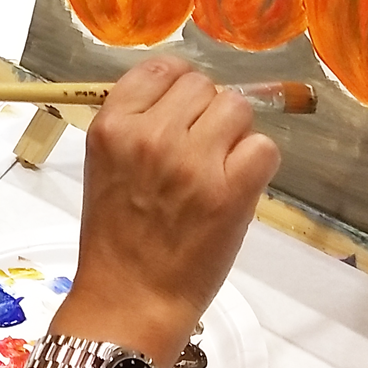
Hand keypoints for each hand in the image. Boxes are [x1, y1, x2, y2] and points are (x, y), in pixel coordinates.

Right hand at [52, 58, 279, 362]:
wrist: (131, 297)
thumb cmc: (115, 237)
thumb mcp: (104, 167)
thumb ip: (135, 126)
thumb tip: (185, 98)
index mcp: (111, 127)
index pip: (161, 69)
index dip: (179, 85)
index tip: (184, 108)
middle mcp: (150, 136)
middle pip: (203, 86)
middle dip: (208, 111)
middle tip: (202, 147)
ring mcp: (192, 162)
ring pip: (237, 108)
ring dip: (235, 133)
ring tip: (220, 167)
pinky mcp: (231, 190)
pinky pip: (263, 146)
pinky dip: (257, 163)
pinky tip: (238, 184)